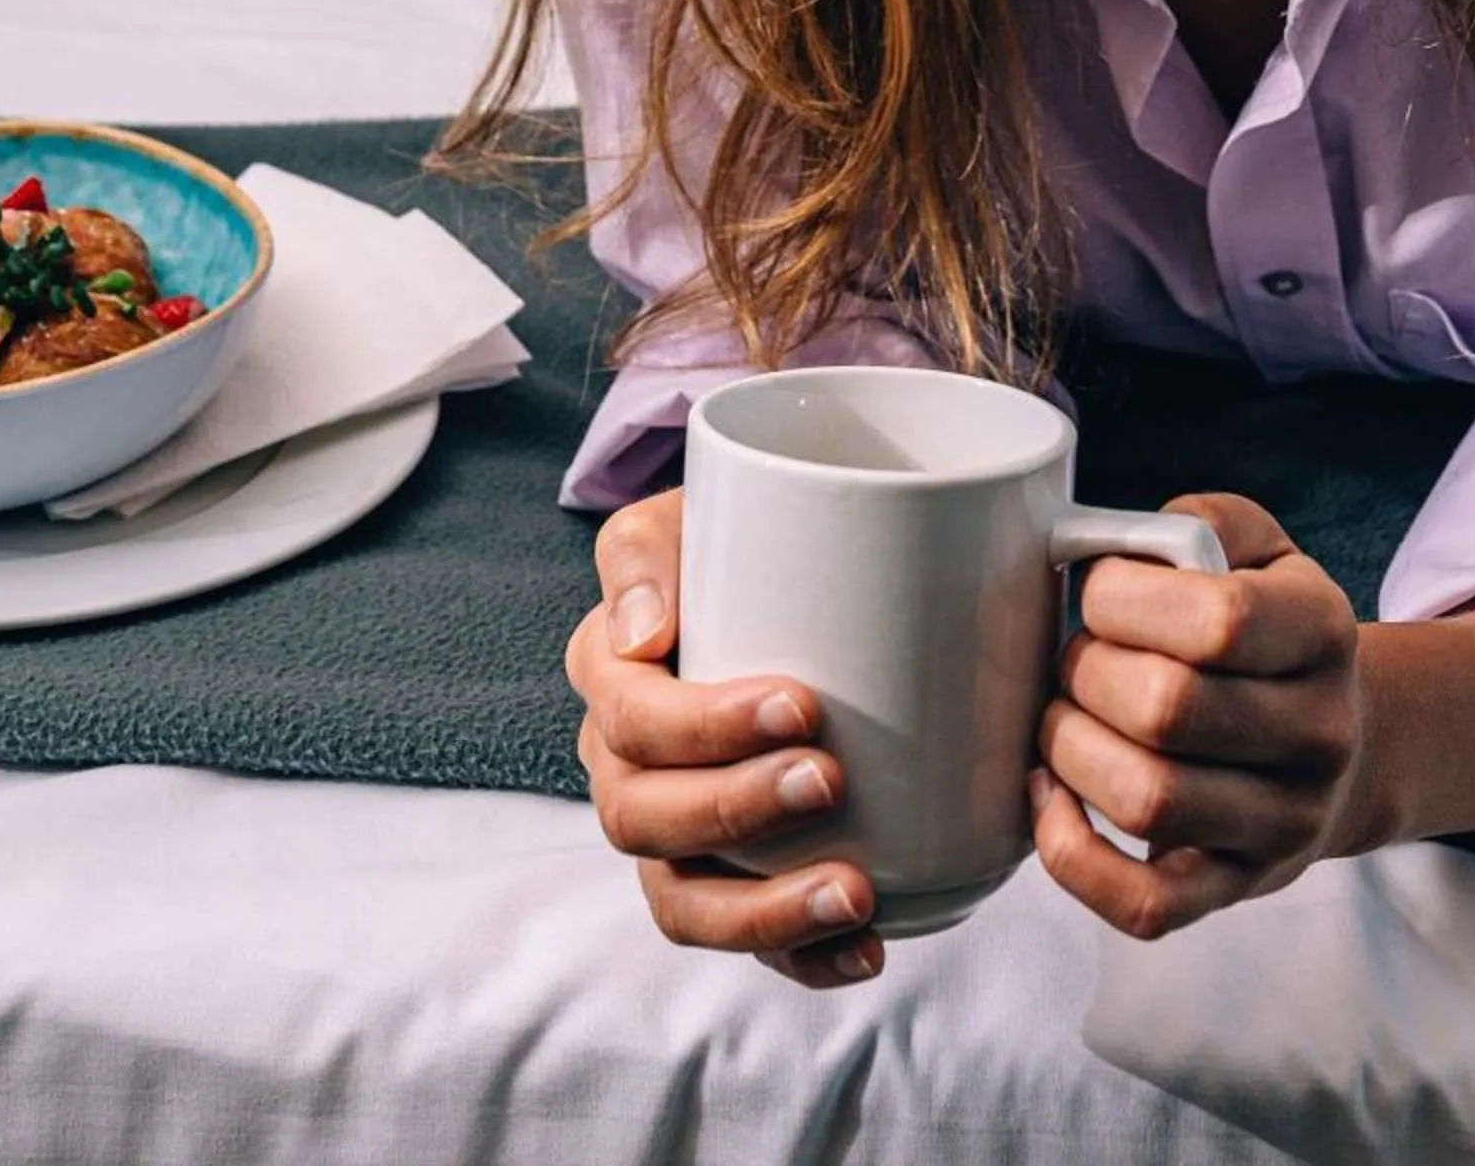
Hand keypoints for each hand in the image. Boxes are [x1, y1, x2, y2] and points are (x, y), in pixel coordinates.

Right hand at [565, 487, 887, 986]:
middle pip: (644, 818)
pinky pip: (742, 940)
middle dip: (735, 811)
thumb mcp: (685, 515)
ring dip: (763, 912)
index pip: (631, 719)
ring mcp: (673, 834)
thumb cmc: (735, 537)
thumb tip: (644, 631)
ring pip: (682, 901)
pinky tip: (864, 950)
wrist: (792, 570)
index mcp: (610, 674)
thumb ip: (647, 551)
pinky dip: (798, 958)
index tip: (802, 704)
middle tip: (829, 779)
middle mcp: (624, 765)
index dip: (704, 727)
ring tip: (853, 896)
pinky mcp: (729, 879)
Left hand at [1031, 492, 1369, 940]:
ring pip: (1147, 801)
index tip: (1099, 593)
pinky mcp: (1237, 886)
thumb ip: (1196, 524)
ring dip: (1069, 751)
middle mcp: (1318, 733)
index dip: (1124, 600)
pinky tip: (1051, 799)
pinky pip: (1143, 906)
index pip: (1219, 620)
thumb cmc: (1268, 633)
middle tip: (1077, 659)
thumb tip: (1114, 546)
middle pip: (1167, 710)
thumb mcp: (1259, 550)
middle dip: (1085, 673)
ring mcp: (1283, 822)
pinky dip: (1072, 857)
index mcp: (1322, 633)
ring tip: (1063, 720)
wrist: (1341, 741)